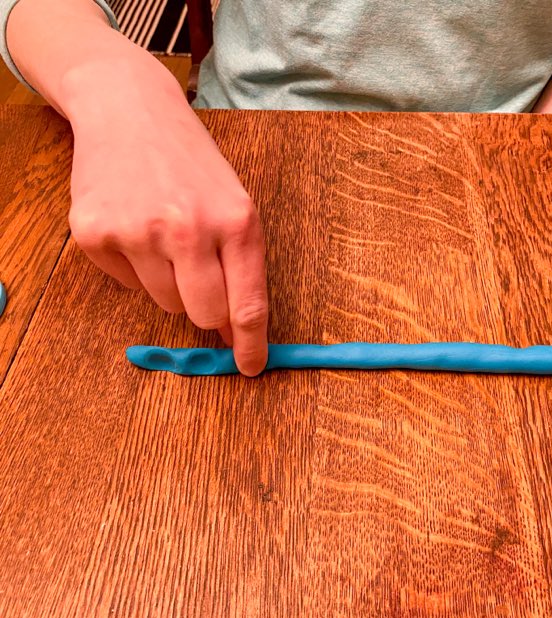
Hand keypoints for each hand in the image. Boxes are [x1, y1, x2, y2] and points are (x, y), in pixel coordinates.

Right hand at [64, 56, 268, 375]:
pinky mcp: (95, 234)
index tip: (250, 367)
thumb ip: (240, 264)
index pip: (247, 304)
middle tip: (198, 279)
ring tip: (164, 235)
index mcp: (237, 222)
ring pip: (165, 302)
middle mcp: (189, 228)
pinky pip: (126, 285)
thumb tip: (232, 328)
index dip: (250, 344)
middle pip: (204, 314)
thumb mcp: (234, 204)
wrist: (131, 111)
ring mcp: (138, 232)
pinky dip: (134, 268)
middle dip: (206, 312)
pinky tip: (135, 228)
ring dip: (170, 283)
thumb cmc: (191, 164)